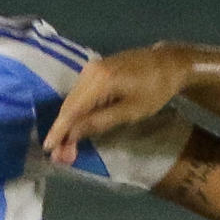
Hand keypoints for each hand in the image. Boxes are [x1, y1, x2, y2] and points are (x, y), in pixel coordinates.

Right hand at [43, 43, 192, 165]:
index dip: (60, 131)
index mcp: (99, 80)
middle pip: (69, 105)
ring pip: (73, 100)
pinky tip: (76, 126)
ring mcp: (92, 68)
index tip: (49, 149)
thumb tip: (72, 134)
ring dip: (69, 123)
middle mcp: (89, 71)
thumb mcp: (130, 112)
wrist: (169, 64)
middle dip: (63, 131)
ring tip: (66, 146)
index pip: (72, 110)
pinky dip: (77, 111)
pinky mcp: (96, 70)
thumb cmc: (155, 90)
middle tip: (59, 156)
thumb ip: (99, 122)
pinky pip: (81, 93)